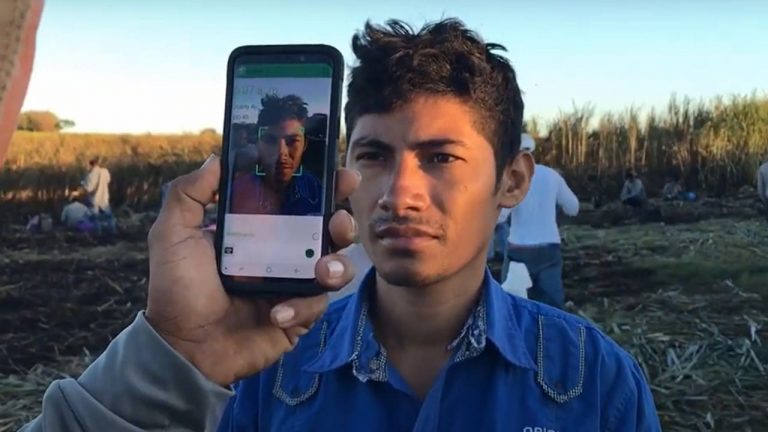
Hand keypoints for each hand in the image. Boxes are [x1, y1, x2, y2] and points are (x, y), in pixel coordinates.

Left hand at [145, 154, 359, 385]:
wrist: (183, 347)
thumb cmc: (178, 289)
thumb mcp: (172, 234)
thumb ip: (189, 193)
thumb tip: (217, 158)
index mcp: (259, 229)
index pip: (298, 201)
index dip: (323, 186)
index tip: (340, 175)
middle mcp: (282, 253)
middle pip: (328, 230)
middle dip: (342, 221)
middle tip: (339, 221)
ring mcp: (294, 285)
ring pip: (336, 266)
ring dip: (337, 264)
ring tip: (322, 270)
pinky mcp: (299, 316)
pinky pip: (317, 305)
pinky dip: (301, 307)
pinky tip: (277, 312)